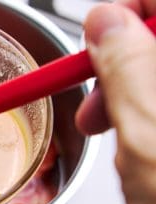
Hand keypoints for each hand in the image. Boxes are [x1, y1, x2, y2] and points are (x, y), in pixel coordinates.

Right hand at [76, 0, 155, 203]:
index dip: (128, 8)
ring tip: (113, 133)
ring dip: (131, 94)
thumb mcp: (149, 137)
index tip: (99, 36)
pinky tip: (141, 148)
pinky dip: (146, 116)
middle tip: (97, 100)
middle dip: (123, 60)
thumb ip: (125, 66)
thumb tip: (104, 21)